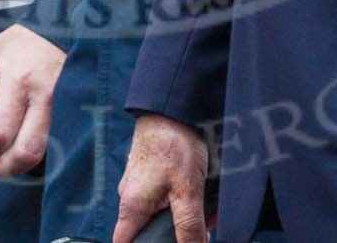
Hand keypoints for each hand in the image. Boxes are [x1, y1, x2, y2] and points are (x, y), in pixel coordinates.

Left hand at [0, 24, 64, 177]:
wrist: (64, 25)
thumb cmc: (27, 39)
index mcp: (19, 80)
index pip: (0, 133)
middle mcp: (45, 96)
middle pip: (27, 153)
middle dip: (5, 167)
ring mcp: (64, 105)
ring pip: (46, 153)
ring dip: (23, 163)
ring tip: (9, 157)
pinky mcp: (75, 109)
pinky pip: (58, 141)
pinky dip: (41, 149)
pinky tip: (28, 141)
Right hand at [113, 112, 207, 242]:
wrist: (170, 106)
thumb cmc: (173, 144)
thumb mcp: (187, 192)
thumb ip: (189, 226)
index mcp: (131, 208)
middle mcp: (129, 197)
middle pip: (147, 230)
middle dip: (174, 232)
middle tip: (200, 228)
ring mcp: (138, 183)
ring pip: (158, 210)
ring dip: (182, 213)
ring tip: (207, 206)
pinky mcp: (148, 170)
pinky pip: (162, 192)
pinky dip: (180, 196)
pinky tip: (201, 188)